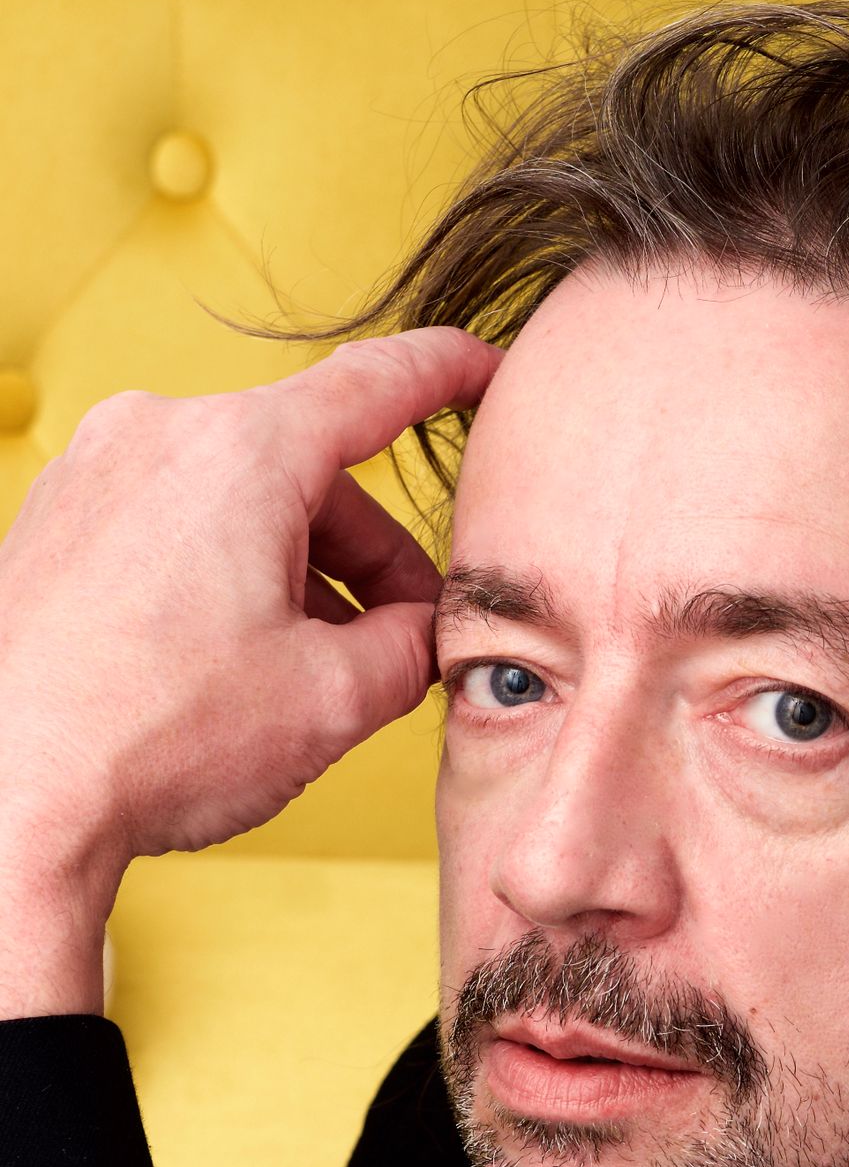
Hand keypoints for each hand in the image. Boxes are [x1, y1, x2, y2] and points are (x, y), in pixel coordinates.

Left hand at [0, 328, 499, 900]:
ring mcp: (95, 473)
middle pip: (307, 471)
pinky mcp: (58, 520)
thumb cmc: (152, 741)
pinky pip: (174, 524)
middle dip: (368, 557)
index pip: (376, 382)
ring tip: (309, 673)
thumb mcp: (333, 700)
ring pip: (240, 502)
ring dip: (296, 576)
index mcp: (240, 453)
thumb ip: (410, 647)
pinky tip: (232, 663)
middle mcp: (158, 437)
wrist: (12, 796)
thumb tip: (425, 633)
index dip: (447, 375)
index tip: (483, 370)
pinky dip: (224, 576)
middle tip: (400, 644)